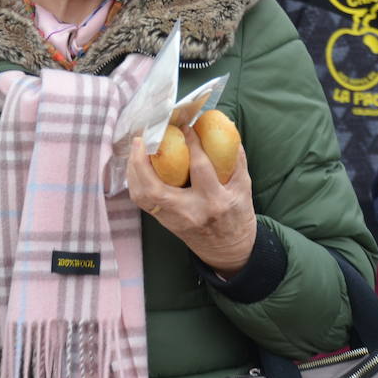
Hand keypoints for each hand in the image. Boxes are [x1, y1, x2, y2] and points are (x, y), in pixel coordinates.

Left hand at [126, 127, 256, 276]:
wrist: (228, 250)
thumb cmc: (236, 215)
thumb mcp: (243, 188)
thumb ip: (235, 159)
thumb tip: (227, 128)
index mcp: (214, 201)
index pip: (200, 168)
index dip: (192, 144)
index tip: (185, 127)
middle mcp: (189, 212)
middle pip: (155, 188)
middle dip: (142, 162)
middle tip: (141, 139)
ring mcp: (172, 219)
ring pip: (143, 196)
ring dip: (134, 170)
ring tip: (136, 148)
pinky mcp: (162, 222)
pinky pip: (142, 201)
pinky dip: (135, 181)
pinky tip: (137, 165)